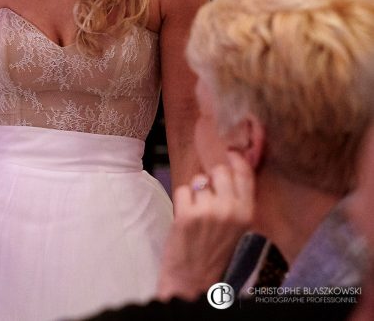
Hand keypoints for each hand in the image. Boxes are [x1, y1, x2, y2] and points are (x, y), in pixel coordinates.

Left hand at [156, 151, 254, 300]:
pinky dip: (181, 201)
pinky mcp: (187, 215)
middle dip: (210, 177)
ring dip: (194, 193)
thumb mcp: (236, 226)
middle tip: (206, 194)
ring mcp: (209, 212)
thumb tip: (226, 166)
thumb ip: (235, 199)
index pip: (244, 173)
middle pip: (218, 170)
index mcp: (247, 213)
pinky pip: (182, 190)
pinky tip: (185, 218)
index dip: (235, 158)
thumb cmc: (214, 250)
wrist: (193, 278)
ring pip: (198, 181)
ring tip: (196, 214)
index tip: (228, 151)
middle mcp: (231, 210)